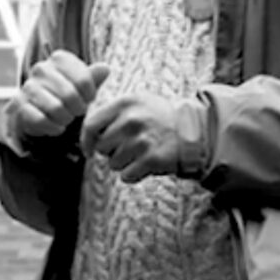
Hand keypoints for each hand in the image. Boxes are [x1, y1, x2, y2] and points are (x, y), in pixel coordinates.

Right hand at [8, 51, 109, 144]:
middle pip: (70, 95)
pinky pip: (41, 120)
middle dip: (78, 109)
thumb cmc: (65, 93)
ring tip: (65, 118)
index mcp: (59, 59)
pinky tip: (56, 126)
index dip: (89, 95)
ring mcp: (28, 87)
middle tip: (76, 111)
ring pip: (56, 108)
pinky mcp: (20, 105)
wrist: (39, 108)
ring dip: (65, 119)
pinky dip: (53, 128)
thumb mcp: (82, 84)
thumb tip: (105, 69)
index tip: (87, 99)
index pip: (84, 80)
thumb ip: (93, 77)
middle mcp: (41, 69)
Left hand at [82, 91, 198, 183]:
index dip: (86, 141)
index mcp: (125, 104)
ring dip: (124, 163)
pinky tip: (146, 164)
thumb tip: (86, 132)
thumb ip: (111, 112)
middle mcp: (131, 121)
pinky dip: (134, 174)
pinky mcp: (151, 160)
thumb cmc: (159, 117)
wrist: (192, 130)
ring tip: (140, 153)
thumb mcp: (136, 102)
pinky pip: (127, 176)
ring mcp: (141, 141)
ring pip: (113, 164)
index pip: (91, 125)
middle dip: (111, 151)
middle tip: (128, 147)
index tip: (89, 149)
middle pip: (101, 148)